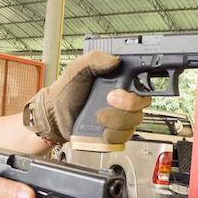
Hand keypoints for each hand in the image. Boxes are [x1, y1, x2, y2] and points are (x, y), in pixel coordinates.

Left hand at [23, 51, 150, 143]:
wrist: (54, 116)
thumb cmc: (65, 92)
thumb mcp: (77, 69)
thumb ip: (95, 59)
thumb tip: (114, 59)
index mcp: (118, 82)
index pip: (142, 83)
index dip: (138, 88)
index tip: (119, 91)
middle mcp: (123, 99)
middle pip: (141, 104)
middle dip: (125, 105)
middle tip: (108, 100)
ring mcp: (120, 118)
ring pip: (133, 122)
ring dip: (116, 121)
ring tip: (98, 116)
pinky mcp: (115, 134)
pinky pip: (124, 137)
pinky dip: (112, 135)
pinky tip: (101, 130)